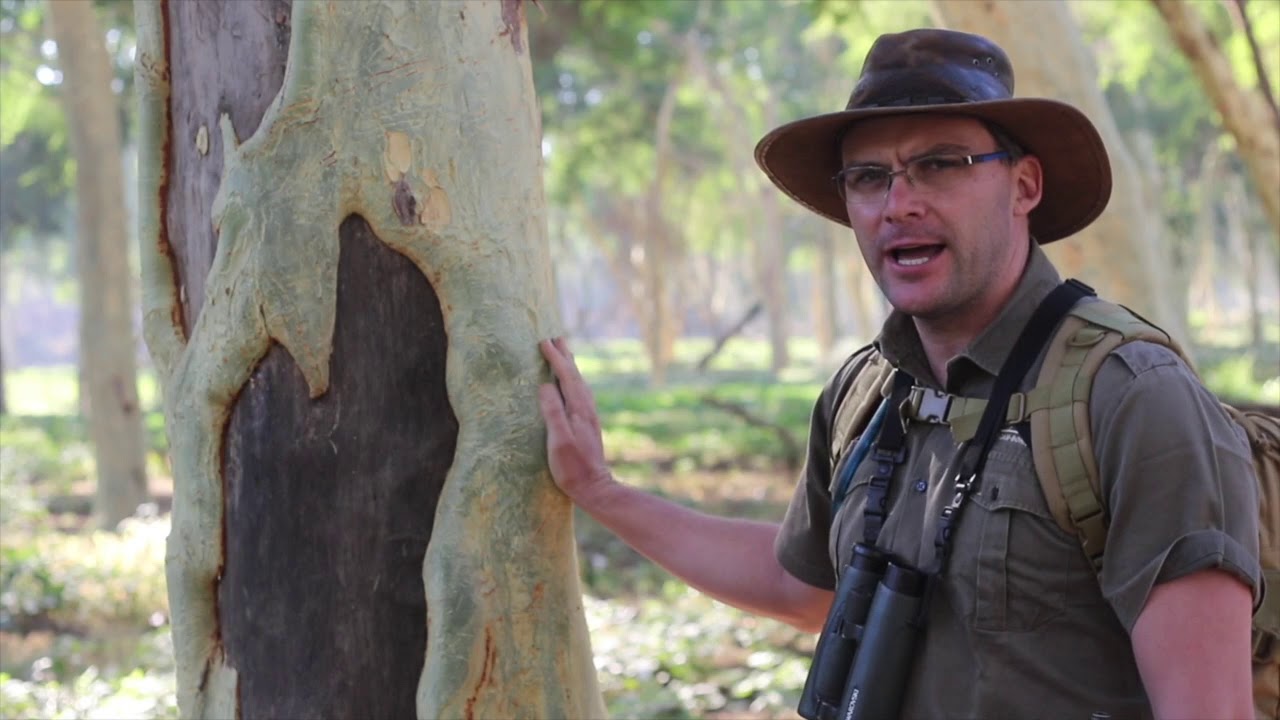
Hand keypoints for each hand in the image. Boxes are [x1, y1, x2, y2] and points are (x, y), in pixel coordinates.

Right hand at [538, 337, 612, 502]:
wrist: (595, 488)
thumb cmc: (572, 467)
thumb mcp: (559, 440)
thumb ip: (553, 412)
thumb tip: (545, 385)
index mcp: (579, 409)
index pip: (566, 376)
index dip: (555, 359)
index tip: (543, 342)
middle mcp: (586, 409)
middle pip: (576, 376)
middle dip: (565, 356)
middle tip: (556, 338)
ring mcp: (588, 417)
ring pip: (579, 384)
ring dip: (570, 367)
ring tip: (564, 354)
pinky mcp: (587, 426)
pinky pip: (580, 394)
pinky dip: (573, 382)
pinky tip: (571, 387)